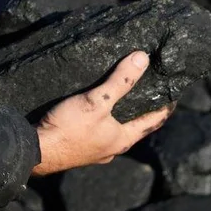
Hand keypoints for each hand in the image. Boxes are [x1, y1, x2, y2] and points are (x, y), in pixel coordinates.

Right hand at [31, 51, 173, 175]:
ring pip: (115, 132)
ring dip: (121, 118)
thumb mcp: (97, 101)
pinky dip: (103, 122)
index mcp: (122, 139)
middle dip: (141, 112)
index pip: (152, 121)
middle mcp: (112, 149)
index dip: (164, 108)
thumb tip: (143, 59)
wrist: (36, 151)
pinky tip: (93, 114)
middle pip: (134, 128)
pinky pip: (98, 134)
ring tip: (121, 99)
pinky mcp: (79, 150)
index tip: (173, 95)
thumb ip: (120, 81)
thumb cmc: (69, 129)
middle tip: (148, 93)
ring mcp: (95, 152)